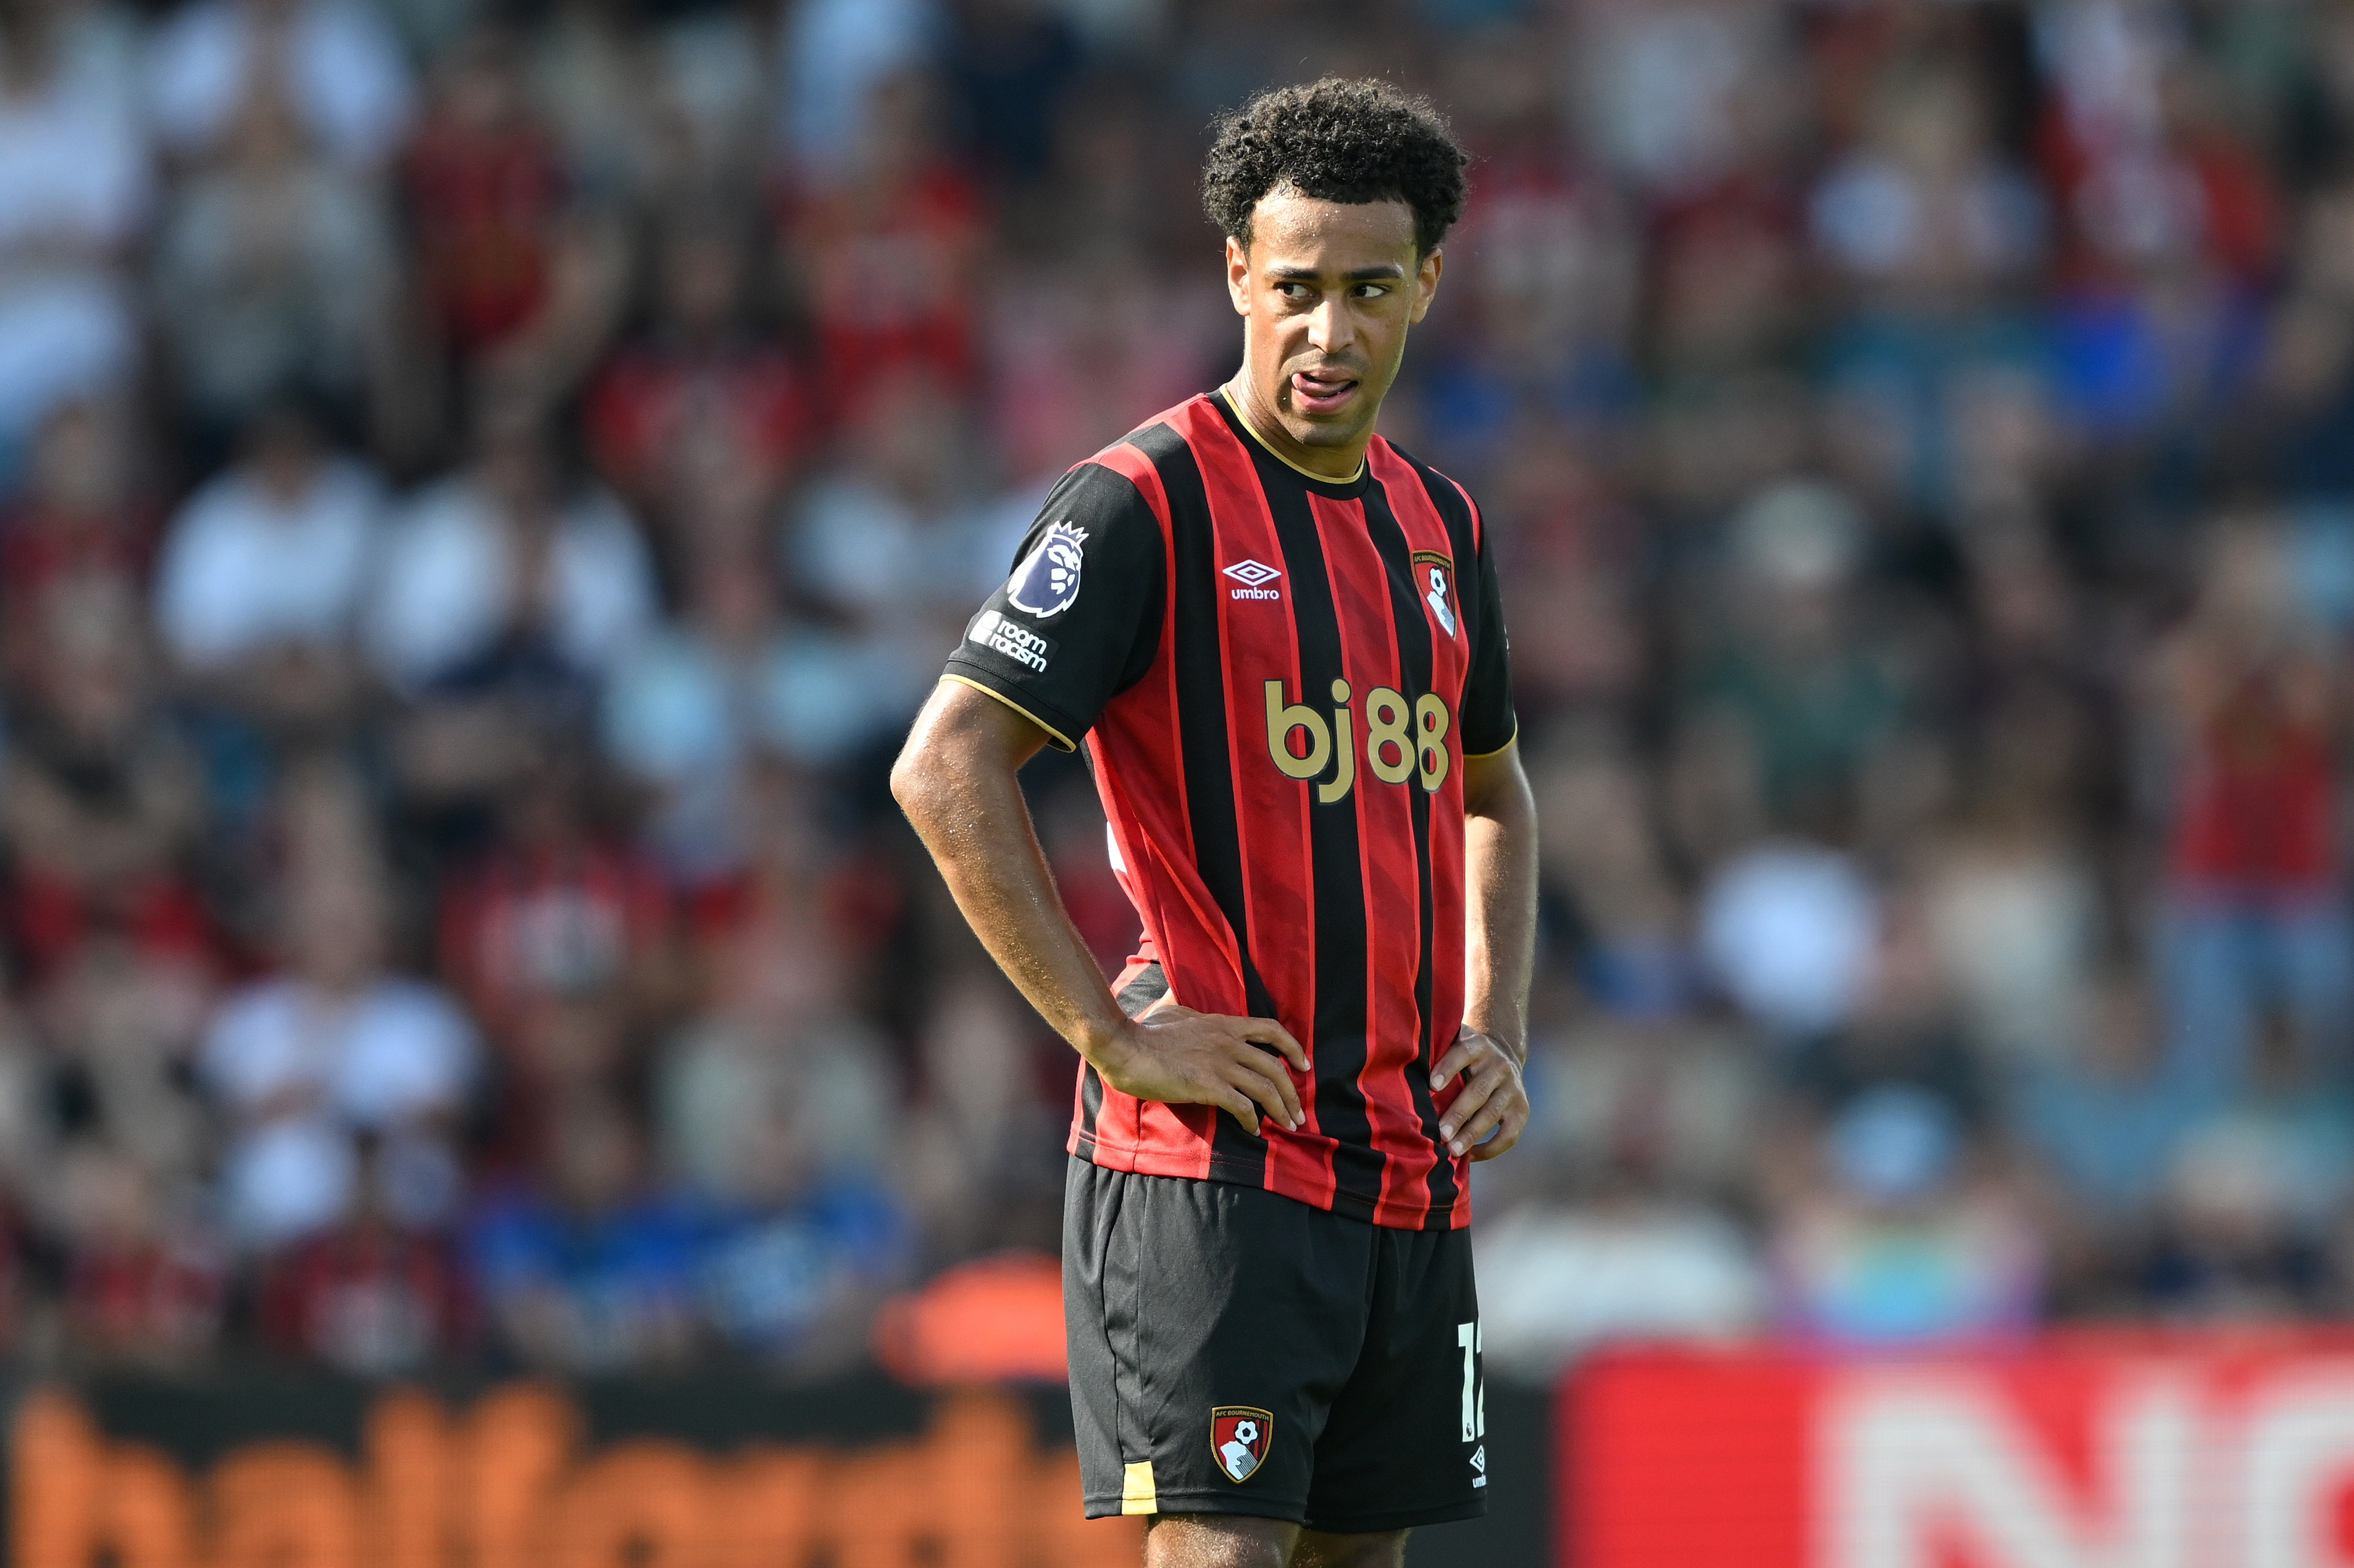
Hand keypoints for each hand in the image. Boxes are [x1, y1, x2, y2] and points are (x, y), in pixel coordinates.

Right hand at [1092, 1002, 1309, 1136]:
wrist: (1125, 1047)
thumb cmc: (1144, 1031)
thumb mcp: (1171, 1010)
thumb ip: (1185, 1008)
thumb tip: (1178, 997)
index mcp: (1223, 1024)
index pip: (1270, 1030)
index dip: (1293, 1048)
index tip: (1303, 1066)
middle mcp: (1228, 1042)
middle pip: (1275, 1066)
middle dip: (1292, 1093)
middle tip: (1298, 1113)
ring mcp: (1219, 1064)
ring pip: (1265, 1088)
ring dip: (1281, 1110)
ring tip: (1287, 1126)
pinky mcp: (1208, 1086)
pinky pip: (1242, 1107)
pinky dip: (1253, 1121)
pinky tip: (1254, 1131)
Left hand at [1429, 1026, 1527, 1160]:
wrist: (1505, 1053)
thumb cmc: (1465, 1055)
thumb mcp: (1455, 1042)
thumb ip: (1436, 1049)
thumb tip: (1402, 1068)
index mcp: (1478, 1046)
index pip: (1463, 1054)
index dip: (1447, 1068)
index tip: (1432, 1085)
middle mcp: (1499, 1065)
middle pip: (1478, 1091)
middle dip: (1458, 1113)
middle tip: (1440, 1132)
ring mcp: (1513, 1088)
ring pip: (1492, 1113)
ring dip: (1471, 1134)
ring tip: (1452, 1150)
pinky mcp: (1522, 1109)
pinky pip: (1509, 1134)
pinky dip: (1490, 1148)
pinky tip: (1470, 1156)